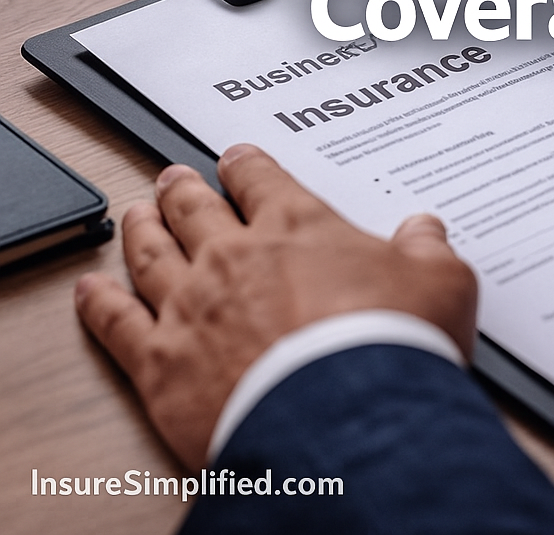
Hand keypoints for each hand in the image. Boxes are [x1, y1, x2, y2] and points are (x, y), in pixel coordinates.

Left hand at [74, 144, 477, 469]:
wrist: (348, 417)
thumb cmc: (391, 343)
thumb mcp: (441, 281)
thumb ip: (429, 248)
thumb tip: (426, 229)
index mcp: (297, 226)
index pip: (262, 179)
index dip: (246, 163)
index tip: (236, 158)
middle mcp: (235, 255)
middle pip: (196, 208)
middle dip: (184, 187)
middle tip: (174, 176)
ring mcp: (192, 306)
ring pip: (150, 253)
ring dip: (142, 229)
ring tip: (136, 214)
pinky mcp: (161, 364)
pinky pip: (116, 323)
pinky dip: (99, 303)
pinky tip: (90, 291)